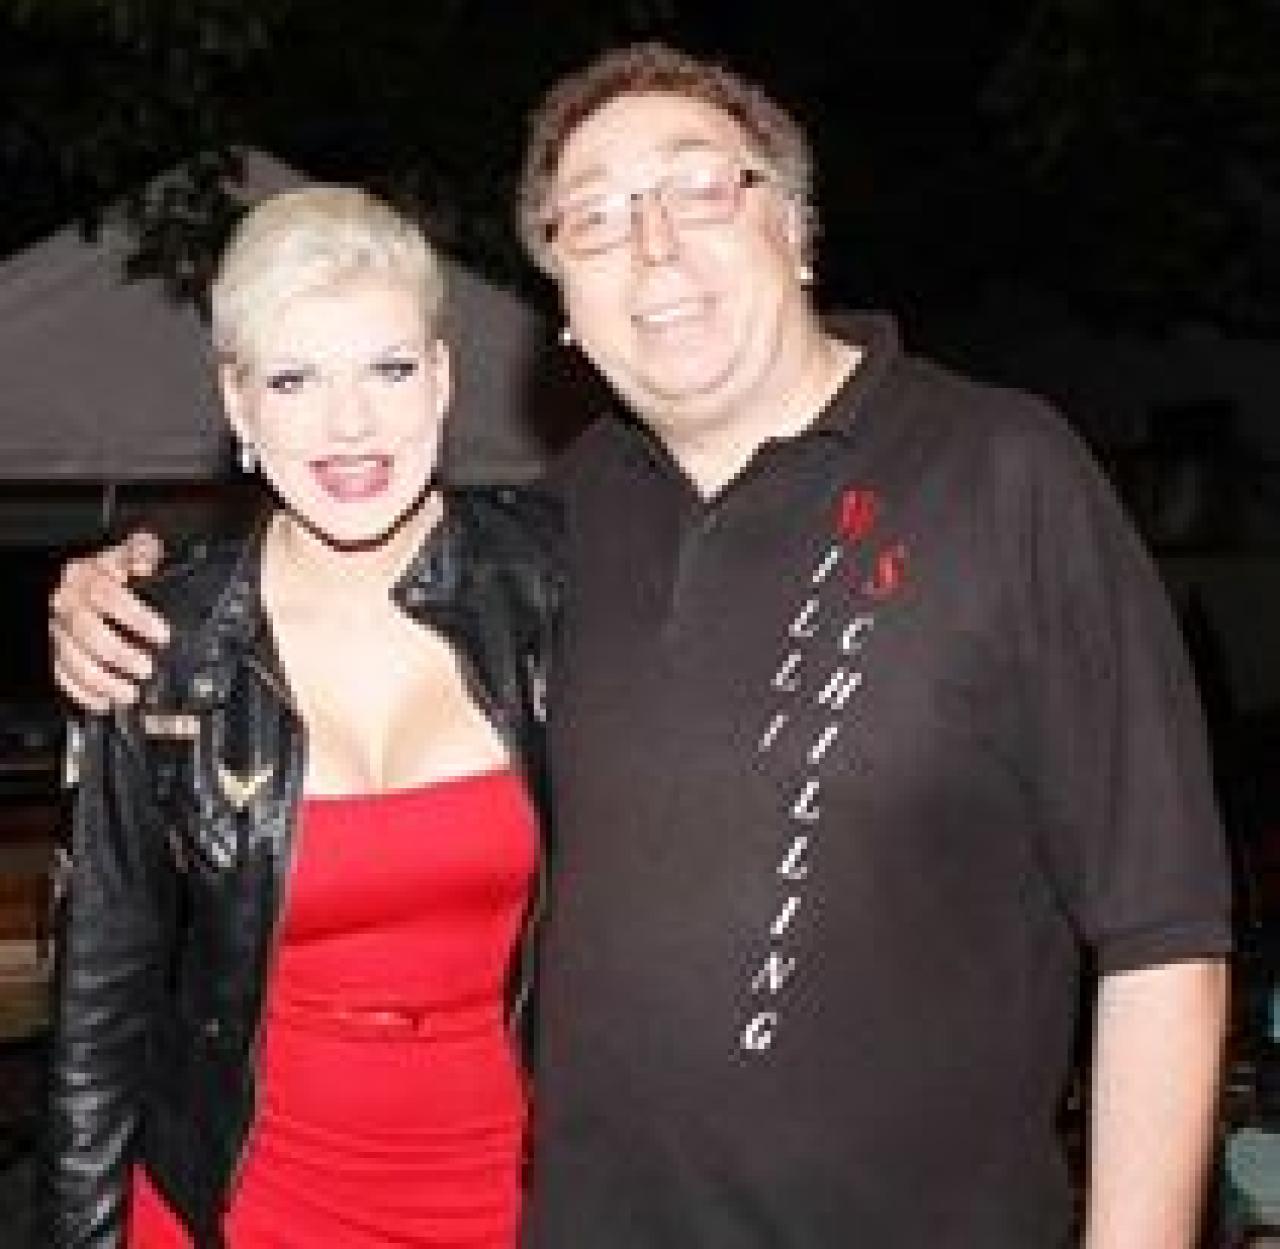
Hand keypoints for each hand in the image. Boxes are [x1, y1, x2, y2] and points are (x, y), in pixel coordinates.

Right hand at [49, 531, 169, 711]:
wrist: (75, 583)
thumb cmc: (108, 572)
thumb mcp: (126, 554)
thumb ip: (140, 551)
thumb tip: (147, 551)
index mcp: (87, 578)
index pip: (107, 595)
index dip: (136, 617)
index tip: (162, 635)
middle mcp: (67, 604)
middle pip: (88, 632)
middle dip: (120, 654)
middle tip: (146, 668)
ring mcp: (58, 630)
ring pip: (72, 659)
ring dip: (103, 681)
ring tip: (130, 692)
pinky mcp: (55, 651)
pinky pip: (61, 674)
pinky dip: (82, 693)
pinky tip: (105, 702)